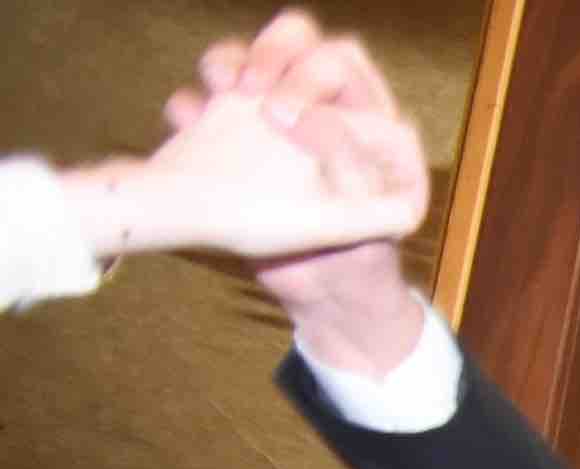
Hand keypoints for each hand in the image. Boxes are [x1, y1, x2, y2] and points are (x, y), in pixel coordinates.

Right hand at [152, 21, 431, 366]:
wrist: (320, 295)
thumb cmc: (360, 257)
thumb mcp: (368, 215)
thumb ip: (351, 163)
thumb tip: (308, 117)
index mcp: (365, 117)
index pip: (341, 61)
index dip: (315, 74)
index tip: (285, 113)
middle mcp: (320, 108)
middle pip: (291, 43)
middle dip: (271, 53)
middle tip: (253, 91)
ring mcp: (272, 120)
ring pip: (242, 61)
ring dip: (228, 64)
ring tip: (225, 95)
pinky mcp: (231, 141)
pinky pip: (198, 104)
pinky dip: (191, 107)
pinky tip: (191, 126)